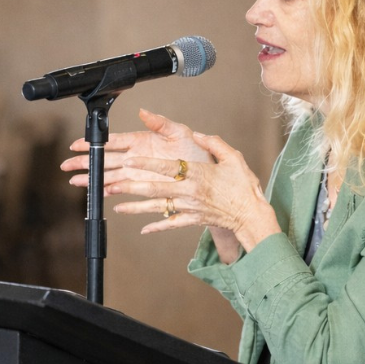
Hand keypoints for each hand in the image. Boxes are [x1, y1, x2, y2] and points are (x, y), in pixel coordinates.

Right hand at [60, 108, 210, 194]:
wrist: (205, 173)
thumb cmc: (194, 150)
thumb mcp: (179, 131)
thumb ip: (160, 122)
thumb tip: (143, 111)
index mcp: (141, 140)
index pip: (112, 141)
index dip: (94, 143)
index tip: (77, 144)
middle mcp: (136, 157)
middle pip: (105, 160)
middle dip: (85, 162)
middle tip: (67, 165)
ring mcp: (138, 172)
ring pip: (109, 175)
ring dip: (93, 179)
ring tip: (76, 181)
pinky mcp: (143, 186)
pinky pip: (123, 189)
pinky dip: (110, 191)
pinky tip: (100, 193)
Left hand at [109, 130, 281, 255]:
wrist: (252, 215)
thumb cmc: (244, 186)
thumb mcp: (233, 158)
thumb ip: (214, 143)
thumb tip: (198, 134)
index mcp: (197, 174)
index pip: (166, 167)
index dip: (146, 163)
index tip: (129, 159)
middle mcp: (189, 192)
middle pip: (155, 189)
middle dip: (131, 186)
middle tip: (112, 184)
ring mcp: (189, 208)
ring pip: (157, 207)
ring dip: (136, 207)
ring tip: (117, 206)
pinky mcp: (192, 220)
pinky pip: (171, 224)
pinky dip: (156, 227)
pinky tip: (143, 229)